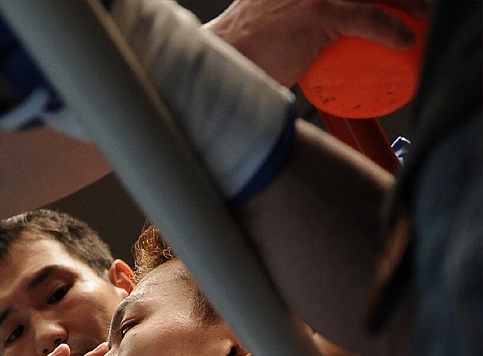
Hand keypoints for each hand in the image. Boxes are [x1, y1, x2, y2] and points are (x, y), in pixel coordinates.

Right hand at [205, 0, 429, 87]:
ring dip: (407, 4)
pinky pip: (369, 17)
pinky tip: (405, 39)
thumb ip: (297, 7)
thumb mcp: (274, 9)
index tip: (393, 1)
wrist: (226, 59)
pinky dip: (393, 29)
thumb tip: (318, 29)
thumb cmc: (247, 44)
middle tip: (416, 7)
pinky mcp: (319, 10)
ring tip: (420, 19)